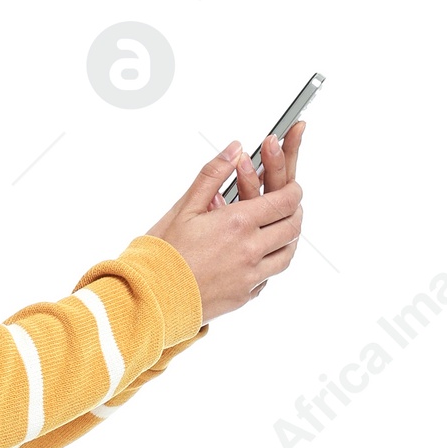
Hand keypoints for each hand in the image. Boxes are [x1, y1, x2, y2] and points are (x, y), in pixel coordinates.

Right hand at [146, 120, 306, 318]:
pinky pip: (268, 278)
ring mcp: (250, 276)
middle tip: (287, 206)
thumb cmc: (163, 254)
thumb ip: (212, 174)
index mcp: (238, 223)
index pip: (285, 202)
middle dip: (295, 212)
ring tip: (276, 231)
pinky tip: (254, 257)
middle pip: (293, 227)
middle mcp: (250, 250)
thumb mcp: (185, 207)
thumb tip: (235, 148)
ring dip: (287, 240)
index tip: (292, 188)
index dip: (294, 191)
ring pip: (286, 255)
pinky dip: (268, 264)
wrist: (151, 299)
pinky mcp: (244, 296)